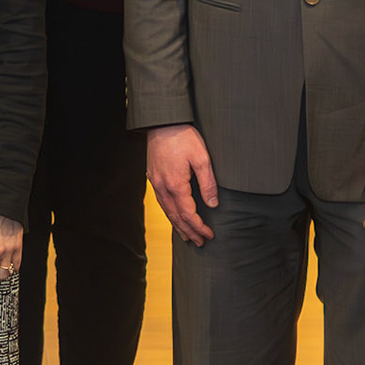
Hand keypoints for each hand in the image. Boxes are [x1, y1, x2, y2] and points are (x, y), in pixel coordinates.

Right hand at [146, 124, 216, 245]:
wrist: (162, 122)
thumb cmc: (183, 138)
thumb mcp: (202, 159)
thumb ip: (208, 184)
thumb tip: (212, 205)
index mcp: (176, 185)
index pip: (188, 214)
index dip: (199, 227)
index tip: (209, 235)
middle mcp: (162, 187)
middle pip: (175, 217)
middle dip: (189, 231)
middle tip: (200, 242)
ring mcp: (155, 182)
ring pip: (166, 210)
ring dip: (177, 225)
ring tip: (187, 235)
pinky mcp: (153, 176)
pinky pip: (160, 201)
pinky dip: (169, 213)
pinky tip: (173, 214)